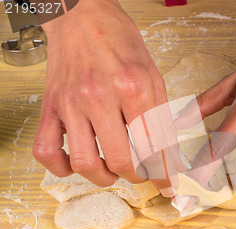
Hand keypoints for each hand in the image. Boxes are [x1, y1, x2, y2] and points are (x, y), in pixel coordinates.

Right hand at [32, 0, 176, 194]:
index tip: (167, 185)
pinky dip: (61, 167)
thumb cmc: (119, 42)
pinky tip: (78, 162)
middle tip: (141, 174)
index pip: (152, 146)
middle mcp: (100, 96)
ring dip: (103, 177)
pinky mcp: (50, 106)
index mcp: (133, 87)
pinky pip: (46, 151)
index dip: (163, 173)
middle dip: (137, 177)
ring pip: (84, 163)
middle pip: (121, 161)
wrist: (83, 15)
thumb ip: (161, 117)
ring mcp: (71, 103)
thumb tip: (169, 155)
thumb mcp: (153, 75)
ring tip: (113, 170)